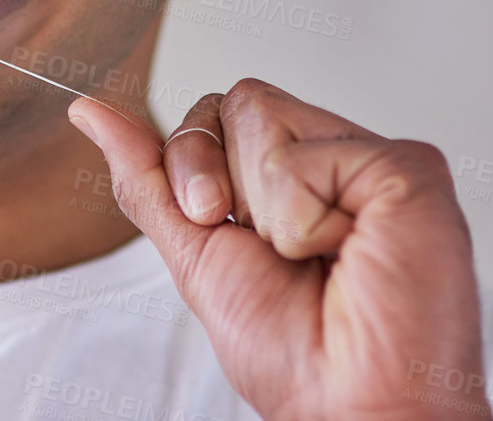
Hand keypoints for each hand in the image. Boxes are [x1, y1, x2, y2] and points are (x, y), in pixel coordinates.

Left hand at [70, 80, 489, 420]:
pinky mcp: (406, 167)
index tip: (210, 222)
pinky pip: (306, 152)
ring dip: (261, 204)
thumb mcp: (193, 252)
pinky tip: (344, 251)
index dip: (191, 161)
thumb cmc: (291, 351)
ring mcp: (371, 159)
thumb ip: (145, 176)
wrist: (346, 402)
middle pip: (236, 102)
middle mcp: (335, 158)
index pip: (218, 111)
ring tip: (314, 254)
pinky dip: (301, 216)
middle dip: (215, 176)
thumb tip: (86, 111)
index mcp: (293, 175)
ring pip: (260, 111)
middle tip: (266, 248)